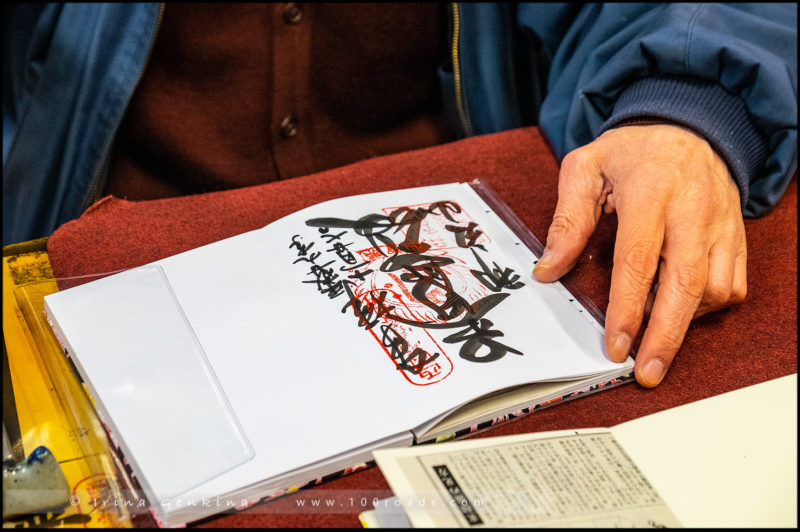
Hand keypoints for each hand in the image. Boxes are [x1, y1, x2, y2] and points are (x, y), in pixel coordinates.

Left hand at [533, 124, 746, 386]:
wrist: (689, 125)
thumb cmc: (632, 151)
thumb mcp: (585, 167)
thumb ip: (567, 219)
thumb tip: (548, 270)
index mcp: (651, 192)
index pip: (638, 260)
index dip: (627, 309)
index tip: (615, 346)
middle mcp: (693, 211)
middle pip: (685, 285)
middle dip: (665, 335)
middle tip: (646, 372)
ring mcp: (721, 224)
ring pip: (714, 289)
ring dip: (685, 321)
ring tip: (654, 336)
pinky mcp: (736, 235)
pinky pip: (732, 283)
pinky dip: (708, 307)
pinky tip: (680, 310)